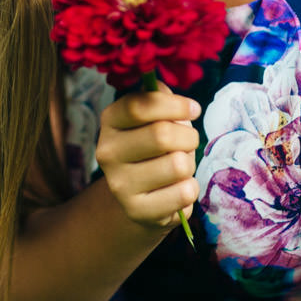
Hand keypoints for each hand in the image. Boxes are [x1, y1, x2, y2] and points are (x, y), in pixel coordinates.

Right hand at [96, 83, 200, 232]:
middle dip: (188, 137)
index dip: (174, 105)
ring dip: (189, 165)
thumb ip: (160, 99)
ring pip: (177, 165)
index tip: (194, 109)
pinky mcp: (136, 210)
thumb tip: (166, 91)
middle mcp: (107, 151)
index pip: (140, 105)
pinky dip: (190, 189)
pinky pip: (183, 193)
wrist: (141, 196)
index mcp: (110, 121)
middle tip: (188, 141)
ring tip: (178, 168)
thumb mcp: (155, 118)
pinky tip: (177, 188)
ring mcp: (118, 183)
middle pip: (162, 135)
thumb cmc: (155, 148)